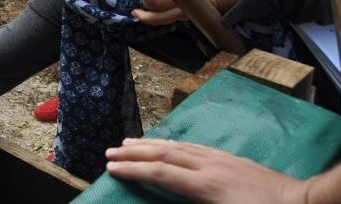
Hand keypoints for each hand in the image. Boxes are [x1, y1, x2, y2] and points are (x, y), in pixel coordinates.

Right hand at [105, 138, 308, 203]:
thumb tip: (171, 199)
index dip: (133, 170)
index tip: (110, 167)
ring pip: (178, 146)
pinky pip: (194, 146)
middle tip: (110, 151)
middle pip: (164, 154)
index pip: (161, 172)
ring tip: (130, 142)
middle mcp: (209, 166)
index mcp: (206, 185)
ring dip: (151, 144)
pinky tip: (169, 145)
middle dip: (135, 153)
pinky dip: (173, 144)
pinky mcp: (231, 159)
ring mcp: (221, 160)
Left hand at [131, 0, 248, 25]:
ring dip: (156, 18)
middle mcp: (192, 5)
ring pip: (171, 21)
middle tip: (136, 10)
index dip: (148, 1)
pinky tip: (161, 9)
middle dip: (146, 15)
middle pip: (163, 18)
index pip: (162, 2)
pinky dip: (168, 16)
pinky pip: (180, 19)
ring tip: (143, 12)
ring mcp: (196, 13)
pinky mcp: (201, 16)